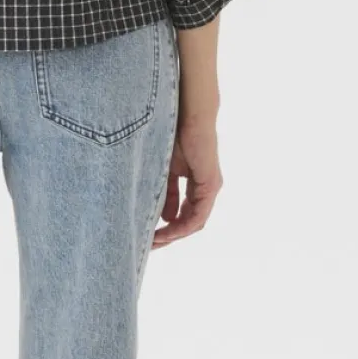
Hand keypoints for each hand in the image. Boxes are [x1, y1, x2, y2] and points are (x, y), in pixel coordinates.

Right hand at [151, 113, 222, 247]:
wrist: (188, 113)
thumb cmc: (171, 132)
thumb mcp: (162, 168)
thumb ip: (163, 191)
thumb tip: (160, 216)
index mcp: (192, 181)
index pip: (181, 211)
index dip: (165, 225)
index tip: (147, 234)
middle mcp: (203, 187)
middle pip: (187, 220)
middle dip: (168, 235)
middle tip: (149, 245)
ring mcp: (209, 188)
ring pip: (193, 221)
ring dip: (174, 234)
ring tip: (155, 241)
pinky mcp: (210, 186)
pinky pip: (199, 214)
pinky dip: (183, 225)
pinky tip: (167, 231)